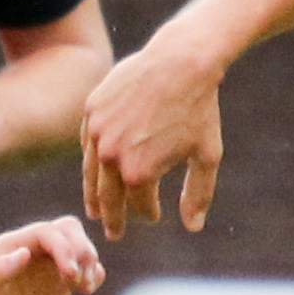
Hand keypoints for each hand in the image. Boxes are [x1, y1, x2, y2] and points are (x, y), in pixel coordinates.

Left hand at [0, 217, 106, 294]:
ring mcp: (46, 268)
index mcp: (12, 246)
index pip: (47, 232)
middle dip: (81, 247)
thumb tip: (24, 254)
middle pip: (68, 230)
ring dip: (89, 262)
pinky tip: (88, 289)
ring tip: (83, 287)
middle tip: (79, 276)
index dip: (64, 247)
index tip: (70, 274)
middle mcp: (31, 251)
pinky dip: (93, 274)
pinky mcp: (57, 287)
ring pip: (79, 248)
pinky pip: (83, 271)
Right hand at [79, 39, 225, 235]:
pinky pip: (87, 142)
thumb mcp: (206, 156)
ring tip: (94, 210)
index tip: (152, 217)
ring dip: (93, 195)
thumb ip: (198, 194)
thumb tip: (193, 227)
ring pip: (91, 173)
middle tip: (112, 232)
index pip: (138, 205)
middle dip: (112, 218)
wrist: (182, 61)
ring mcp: (97, 132)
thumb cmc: (199, 109)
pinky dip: (91, 160)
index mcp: (139, 172)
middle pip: (107, 198)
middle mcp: (111, 156)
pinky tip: (95, 170)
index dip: (146, 213)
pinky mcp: (91, 110)